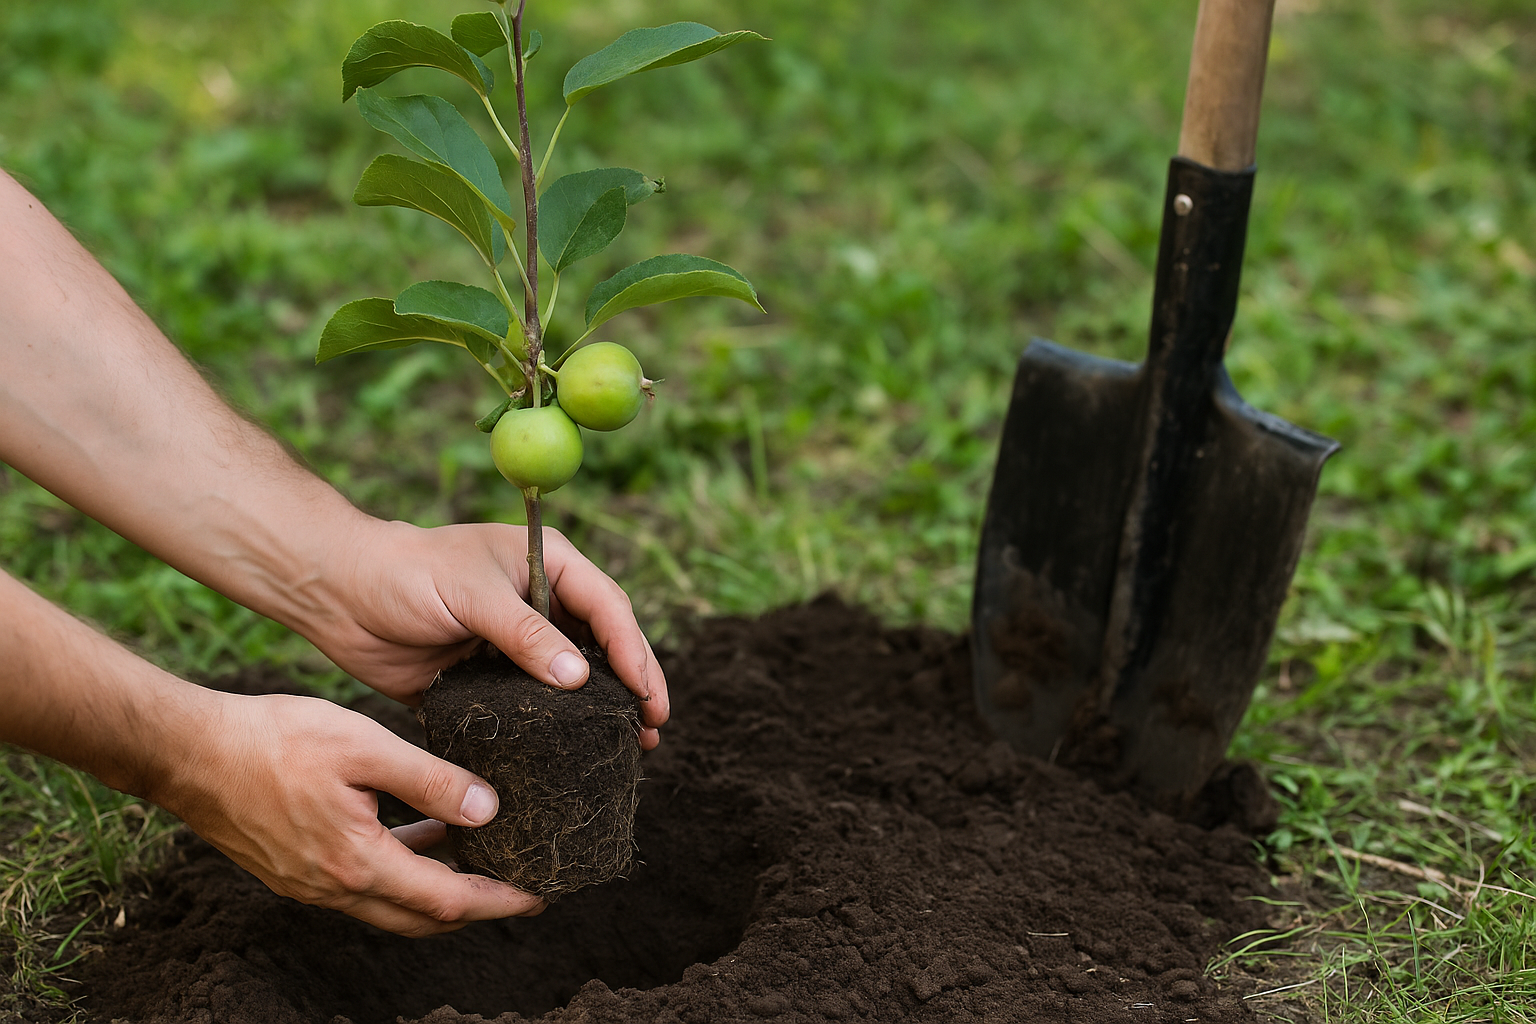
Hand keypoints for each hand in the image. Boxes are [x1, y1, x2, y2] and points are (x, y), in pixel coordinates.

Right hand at [154, 687, 544, 936]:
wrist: (187, 751)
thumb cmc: (273, 740)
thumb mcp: (365, 747)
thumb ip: (432, 780)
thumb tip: (490, 810)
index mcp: (358, 864)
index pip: (447, 901)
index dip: (499, 900)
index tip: (540, 894)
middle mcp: (334, 888)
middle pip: (422, 917)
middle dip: (476, 906)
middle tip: (520, 885)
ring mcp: (310, 884)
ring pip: (392, 903)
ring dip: (438, 887)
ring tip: (481, 853)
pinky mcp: (294, 869)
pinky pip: (364, 883)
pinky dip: (403, 868)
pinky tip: (422, 831)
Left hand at [307, 517, 668, 748]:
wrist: (338, 597)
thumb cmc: (404, 573)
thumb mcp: (470, 593)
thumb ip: (525, 633)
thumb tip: (581, 678)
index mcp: (548, 566)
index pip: (608, 607)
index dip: (634, 650)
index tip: (648, 694)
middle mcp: (542, 604)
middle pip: (604, 646)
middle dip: (632, 686)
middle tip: (654, 728)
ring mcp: (518, 645)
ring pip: (574, 681)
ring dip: (602, 712)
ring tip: (632, 749)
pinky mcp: (491, 680)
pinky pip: (533, 708)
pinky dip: (556, 731)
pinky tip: (576, 755)